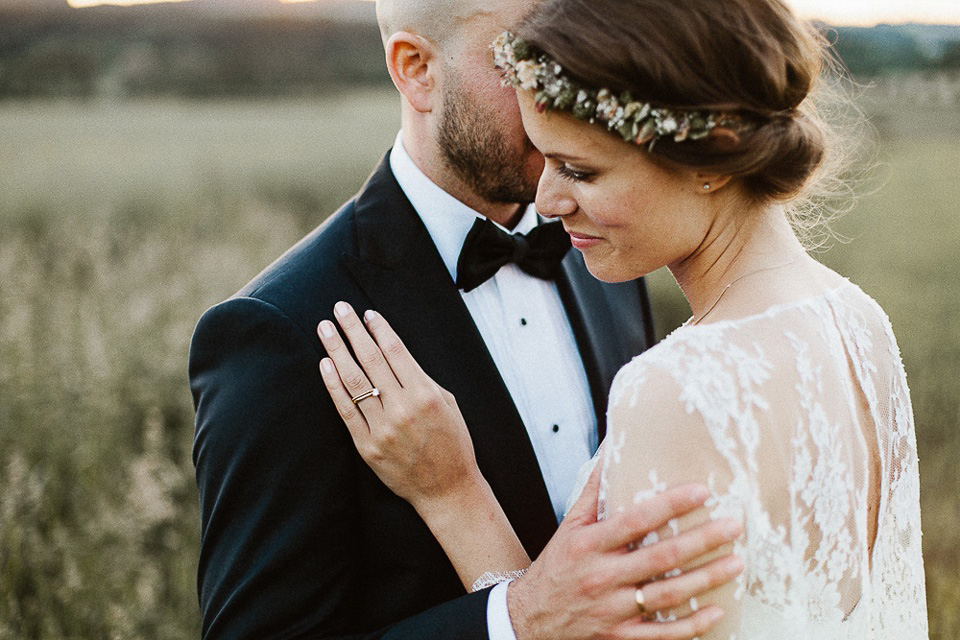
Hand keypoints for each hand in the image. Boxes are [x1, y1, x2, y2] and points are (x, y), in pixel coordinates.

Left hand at [318, 301, 483, 511]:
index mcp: (425, 394)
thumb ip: (421, 379)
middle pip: (371, 359)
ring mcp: (382, 428)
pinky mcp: (367, 446)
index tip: (366, 313)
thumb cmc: (452, 442)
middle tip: (339, 308)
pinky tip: (325, 365)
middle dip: (353, 330)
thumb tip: (394, 352)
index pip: (396, 351)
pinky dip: (333, 386)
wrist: (447, 489)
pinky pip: (345, 410)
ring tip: (324, 328)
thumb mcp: (447, 403)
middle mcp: (402, 408)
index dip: (379, 328)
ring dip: (336, 350)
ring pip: (354, 380)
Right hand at [508, 463, 743, 639]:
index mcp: (589, 545)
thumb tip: (611, 450)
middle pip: (661, 557)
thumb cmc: (557, 567)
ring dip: (707, 578)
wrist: (530, 620)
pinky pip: (663, 634)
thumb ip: (594, 490)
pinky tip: (716, 610)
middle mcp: (601, 577)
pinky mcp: (620, 637)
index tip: (702, 492)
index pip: (636, 520)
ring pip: (669, 594)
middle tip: (733, 526)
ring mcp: (613, 610)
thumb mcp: (569, 526)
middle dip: (703, 540)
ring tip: (736, 562)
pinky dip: (692, 624)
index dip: (671, 505)